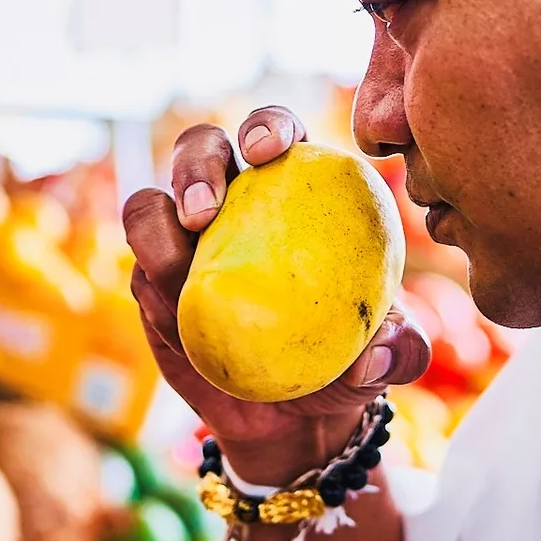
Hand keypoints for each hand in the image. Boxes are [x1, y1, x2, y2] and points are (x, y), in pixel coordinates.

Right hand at [122, 106, 429, 483]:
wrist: (293, 415)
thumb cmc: (350, 361)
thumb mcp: (392, 357)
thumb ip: (401, 350)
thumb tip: (377, 356)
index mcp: (297, 188)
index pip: (280, 133)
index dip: (269, 126)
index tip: (269, 152)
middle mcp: (235, 201)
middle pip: (202, 148)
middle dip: (196, 163)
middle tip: (204, 210)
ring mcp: (186, 240)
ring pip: (152, 203)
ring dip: (157, 225)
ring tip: (177, 269)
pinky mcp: (153, 283)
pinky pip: (140, 270)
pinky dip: (150, 284)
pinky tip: (174, 313)